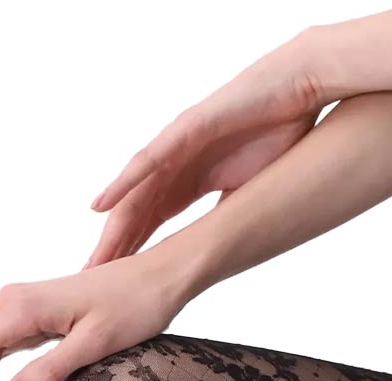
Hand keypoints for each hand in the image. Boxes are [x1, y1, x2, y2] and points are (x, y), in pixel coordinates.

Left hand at [85, 32, 325, 267]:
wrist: (301, 85)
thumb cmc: (278, 130)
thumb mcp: (247, 189)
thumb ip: (224, 216)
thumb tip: (216, 249)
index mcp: (187, 181)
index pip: (149, 224)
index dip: (130, 253)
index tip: (113, 285)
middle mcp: (174, 164)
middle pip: (134, 213)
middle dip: (113, 247)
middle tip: (90, 280)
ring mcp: (177, 145)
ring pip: (135, 193)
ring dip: (111, 226)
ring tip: (93, 257)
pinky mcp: (187, 128)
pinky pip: (150, 159)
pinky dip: (123, 182)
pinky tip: (102, 204)